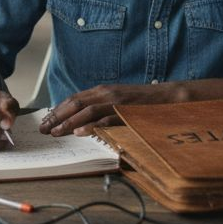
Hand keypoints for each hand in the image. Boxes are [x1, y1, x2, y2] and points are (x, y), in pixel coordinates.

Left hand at [39, 79, 222, 136]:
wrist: (178, 98)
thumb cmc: (147, 106)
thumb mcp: (122, 106)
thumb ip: (103, 112)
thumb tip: (82, 127)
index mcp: (105, 91)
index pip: (75, 99)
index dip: (58, 111)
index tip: (45, 123)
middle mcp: (110, 92)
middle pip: (76, 102)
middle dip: (58, 116)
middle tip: (44, 130)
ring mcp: (121, 99)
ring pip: (89, 108)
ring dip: (71, 121)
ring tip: (57, 132)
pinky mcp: (132, 109)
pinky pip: (111, 116)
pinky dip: (96, 123)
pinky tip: (84, 131)